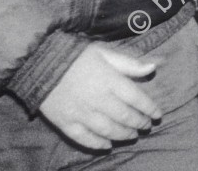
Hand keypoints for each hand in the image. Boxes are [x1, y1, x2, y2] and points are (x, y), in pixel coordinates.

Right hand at [39, 43, 160, 151]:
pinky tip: (108, 145)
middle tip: (147, 126)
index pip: (136, 98)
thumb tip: (153, 67)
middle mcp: (98, 99)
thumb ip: (129, 63)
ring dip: (123, 134)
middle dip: (139, 123)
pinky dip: (98, 144)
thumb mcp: (105, 53)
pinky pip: (84, 138)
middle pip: (124, 117)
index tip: (158, 114)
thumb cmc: (75, 55)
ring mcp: (81, 113)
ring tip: (133, 135)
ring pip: (108, 130)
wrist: (39, 63)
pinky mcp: (65, 123)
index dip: (150, 108)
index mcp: (110, 81)